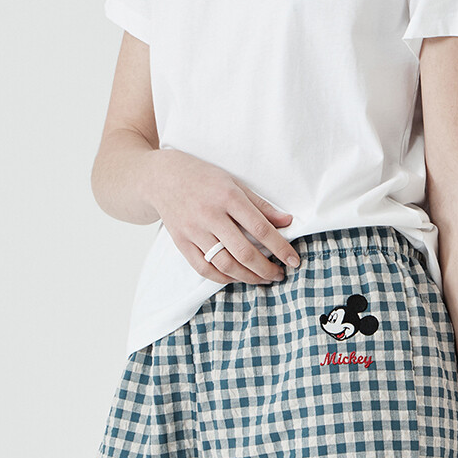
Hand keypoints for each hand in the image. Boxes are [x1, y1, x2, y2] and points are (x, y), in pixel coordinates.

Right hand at [147, 149, 300, 285]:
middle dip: (266, 268)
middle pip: (244, 252)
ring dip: (248, 277)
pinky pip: (204, 268)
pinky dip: (223, 278)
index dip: (280, 248)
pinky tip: (237, 278)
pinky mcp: (181, 243)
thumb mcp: (235, 183)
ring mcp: (194, 231)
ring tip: (263, 279)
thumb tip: (287, 222)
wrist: (163, 178)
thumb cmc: (204, 178)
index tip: (294, 260)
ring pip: (225, 264)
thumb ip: (261, 205)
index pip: (261, 229)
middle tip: (280, 275)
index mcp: (228, 197)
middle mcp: (211, 215)